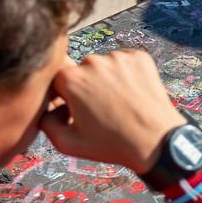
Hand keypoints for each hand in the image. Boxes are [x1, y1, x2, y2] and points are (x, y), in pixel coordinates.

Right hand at [42, 49, 186, 172]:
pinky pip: (125, 62)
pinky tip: (132, 95)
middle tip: (99, 109)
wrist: (157, 142)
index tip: (72, 108)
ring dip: (107, 79)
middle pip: (81, 70)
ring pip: (104, 65)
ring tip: (119, 103)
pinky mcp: (140, 57)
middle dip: (85, 86)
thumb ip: (45, 123)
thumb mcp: (68, 143)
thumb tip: (44, 108)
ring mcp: (119, 57)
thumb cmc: (112, 145)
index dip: (63, 94)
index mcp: (71, 79)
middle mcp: (93, 62)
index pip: (56, 78)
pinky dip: (127, 74)